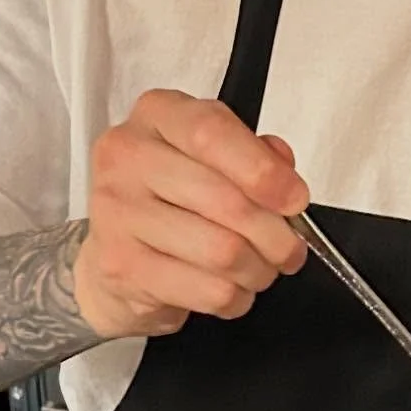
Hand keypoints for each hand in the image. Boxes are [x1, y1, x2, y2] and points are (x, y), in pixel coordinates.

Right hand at [75, 90, 308, 340]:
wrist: (115, 250)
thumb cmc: (173, 195)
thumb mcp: (216, 156)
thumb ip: (256, 154)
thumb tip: (284, 175)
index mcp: (157, 114)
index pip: (211, 132)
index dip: (264, 171)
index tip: (295, 199)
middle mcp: (128, 156)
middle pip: (226, 200)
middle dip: (276, 235)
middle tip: (289, 248)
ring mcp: (118, 212)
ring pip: (223, 252)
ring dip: (259, 269)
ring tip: (260, 268)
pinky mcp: (122, 266)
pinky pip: (208, 290)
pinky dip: (236, 297)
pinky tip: (231, 287)